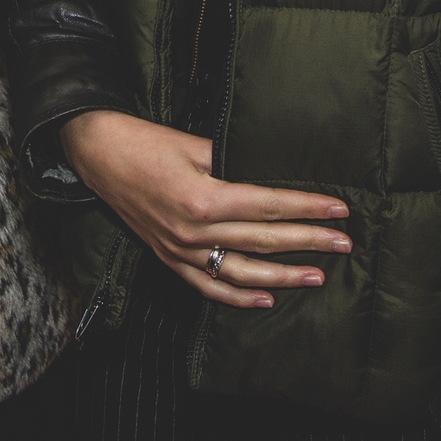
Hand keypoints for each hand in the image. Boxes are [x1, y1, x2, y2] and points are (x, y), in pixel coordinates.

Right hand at [60, 109, 350, 309]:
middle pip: (263, 240)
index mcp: (204, 197)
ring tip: (317, 275)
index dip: (307, 207)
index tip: (338, 209)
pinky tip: (266, 299)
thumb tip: (271, 174)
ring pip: (242, 271)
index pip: (269, 206)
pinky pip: (208, 286)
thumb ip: (233, 162)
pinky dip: (238, 298)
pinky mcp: (168, 259)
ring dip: (283, 276)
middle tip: (343, 243)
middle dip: (308, 241)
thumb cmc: (145, 142)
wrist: (97, 154)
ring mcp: (180, 250)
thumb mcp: (193, 143)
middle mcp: (193, 231)